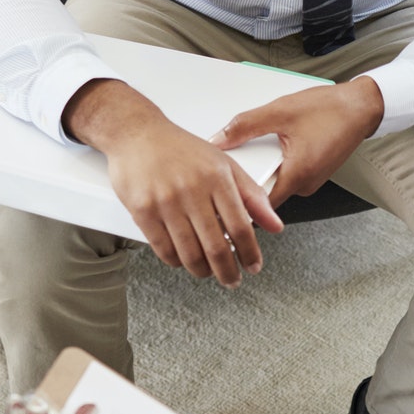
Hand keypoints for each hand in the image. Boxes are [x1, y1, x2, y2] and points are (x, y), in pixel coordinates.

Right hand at [65, 80, 282, 285]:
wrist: (138, 134)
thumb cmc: (181, 149)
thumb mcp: (224, 165)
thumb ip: (252, 196)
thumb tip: (275, 225)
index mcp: (217, 179)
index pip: (240, 227)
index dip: (249, 253)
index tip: (253, 266)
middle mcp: (192, 191)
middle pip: (216, 247)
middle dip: (228, 272)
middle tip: (232, 280)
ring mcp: (166, 202)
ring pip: (189, 253)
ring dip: (202, 270)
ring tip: (207, 271)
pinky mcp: (143, 211)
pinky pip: (163, 249)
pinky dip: (176, 261)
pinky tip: (183, 260)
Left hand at [216, 78, 384, 208]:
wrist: (362, 106)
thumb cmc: (330, 109)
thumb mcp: (280, 111)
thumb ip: (245, 126)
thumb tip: (219, 139)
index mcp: (297, 174)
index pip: (259, 204)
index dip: (238, 197)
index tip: (221, 190)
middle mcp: (306, 185)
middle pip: (266, 191)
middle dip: (248, 176)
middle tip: (231, 160)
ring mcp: (311, 181)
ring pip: (277, 182)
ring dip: (265, 167)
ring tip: (256, 146)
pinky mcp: (314, 173)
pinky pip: (288, 174)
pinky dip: (278, 162)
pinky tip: (276, 144)